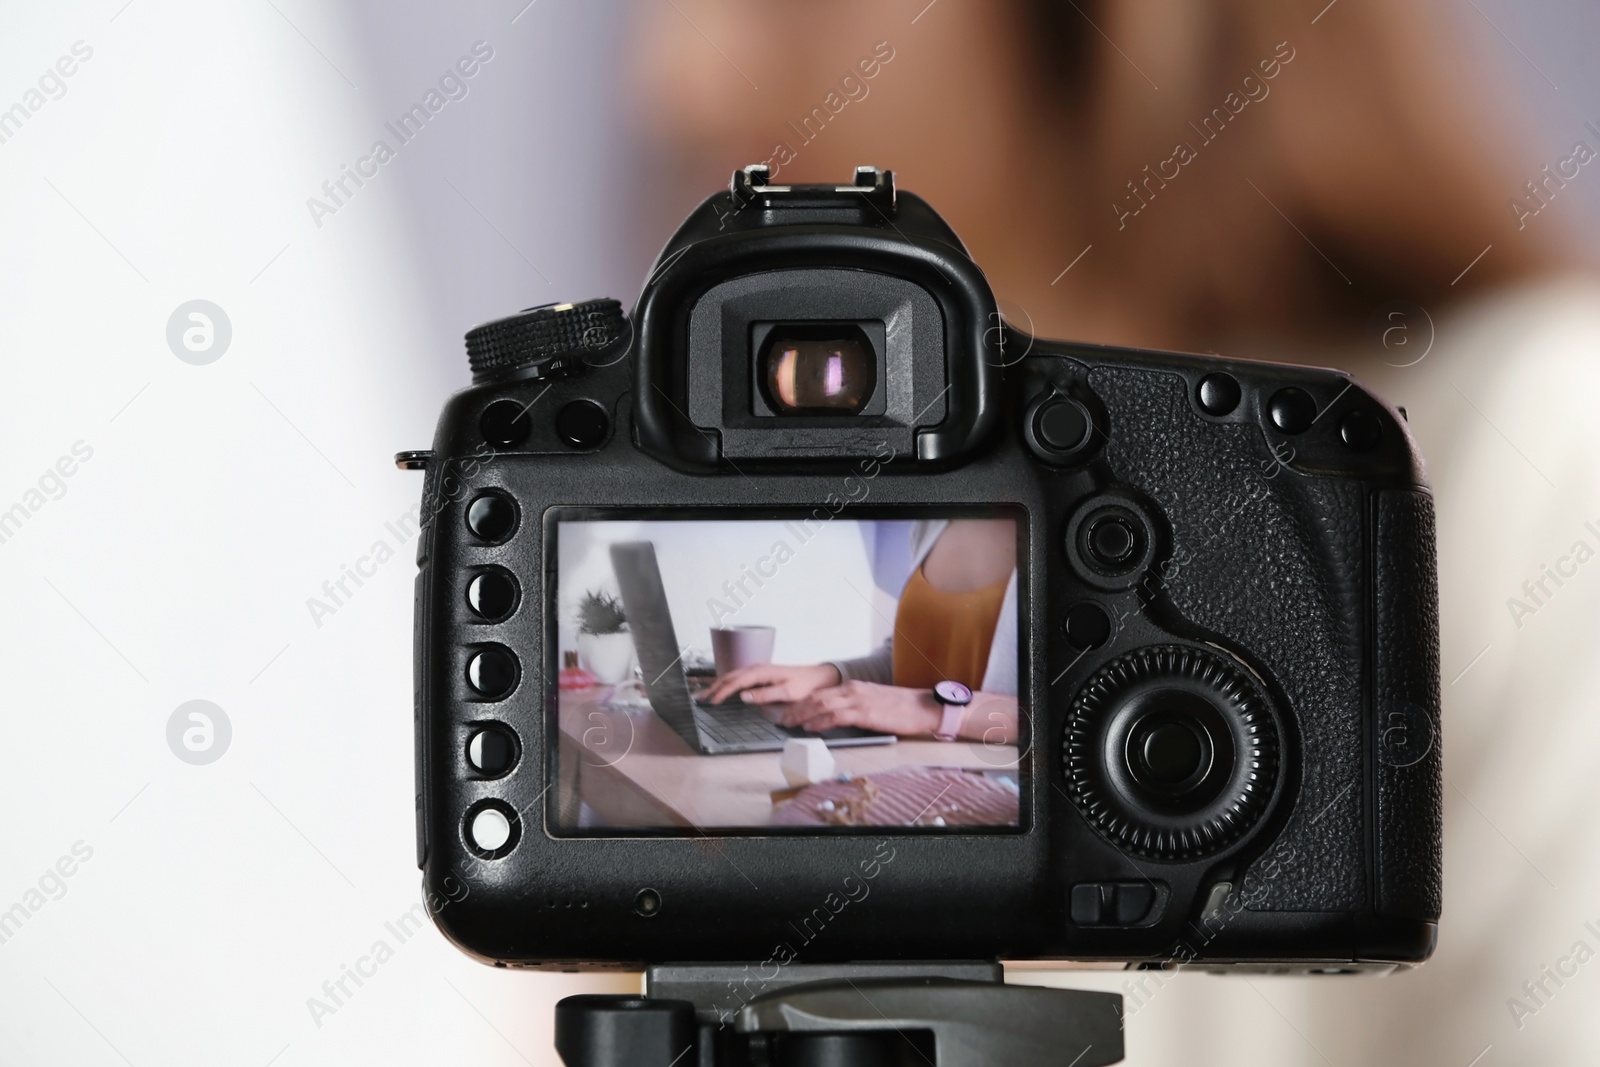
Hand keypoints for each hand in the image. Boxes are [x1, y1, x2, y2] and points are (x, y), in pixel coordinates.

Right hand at [702, 662, 840, 704]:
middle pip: (730, 676)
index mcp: (761, 672)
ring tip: (706, 695)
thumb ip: (765, 695)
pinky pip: (739, 678)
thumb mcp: (787, 693)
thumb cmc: (804, 686)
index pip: (736, 681)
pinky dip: (727, 683)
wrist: (816, 677)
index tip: (712, 701)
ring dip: (719, 685)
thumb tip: (743, 696)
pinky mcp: (760, 674)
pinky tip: (723, 690)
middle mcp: (757, 668)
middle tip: (701, 699)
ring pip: (733, 676)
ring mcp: (758, 670)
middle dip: (715, 687)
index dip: (722, 691)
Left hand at [779, 681, 942, 736]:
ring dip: (802, 715)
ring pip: (822, 705)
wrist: (923, 706)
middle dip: (796, 708)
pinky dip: (820, 721)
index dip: (802, 702)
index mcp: (853, 687)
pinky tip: (810, 727)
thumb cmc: (901, 708)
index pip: (821, 693)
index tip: (788, 711)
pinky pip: (836, 716)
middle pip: (816, 697)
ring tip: (789, 724)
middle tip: (781, 719)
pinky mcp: (865, 713)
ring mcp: (858, 700)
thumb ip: (854, 707)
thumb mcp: (873, 702)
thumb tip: (836, 718)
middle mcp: (852, 690)